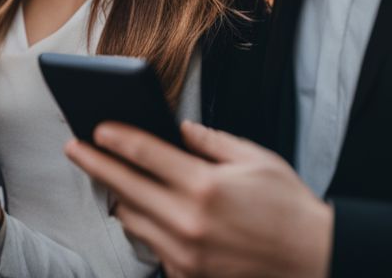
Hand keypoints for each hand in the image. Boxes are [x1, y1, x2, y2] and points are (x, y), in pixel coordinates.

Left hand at [65, 120, 331, 277]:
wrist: (317, 262)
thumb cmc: (290, 209)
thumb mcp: (257, 160)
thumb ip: (211, 141)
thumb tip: (178, 129)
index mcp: (205, 186)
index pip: (144, 154)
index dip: (114, 138)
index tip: (95, 128)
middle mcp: (188, 221)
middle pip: (124, 187)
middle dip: (94, 164)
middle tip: (74, 148)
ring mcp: (185, 253)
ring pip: (131, 219)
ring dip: (120, 198)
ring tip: (112, 181)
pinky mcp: (188, 275)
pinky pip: (151, 247)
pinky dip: (147, 229)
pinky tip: (147, 214)